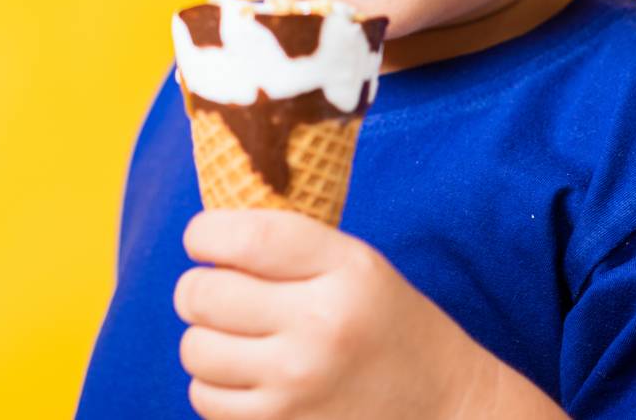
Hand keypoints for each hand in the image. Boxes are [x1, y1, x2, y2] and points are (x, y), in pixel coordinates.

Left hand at [173, 209, 567, 418]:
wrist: (441, 407)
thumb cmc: (383, 323)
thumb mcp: (356, 264)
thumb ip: (286, 244)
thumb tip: (200, 234)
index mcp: (344, 272)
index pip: (245, 237)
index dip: (203, 233)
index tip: (201, 240)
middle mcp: (320, 327)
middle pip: (202, 294)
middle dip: (197, 288)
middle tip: (217, 291)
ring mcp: (298, 386)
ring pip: (194, 349)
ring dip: (205, 340)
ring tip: (237, 338)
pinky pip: (204, 398)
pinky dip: (213, 386)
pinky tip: (247, 377)